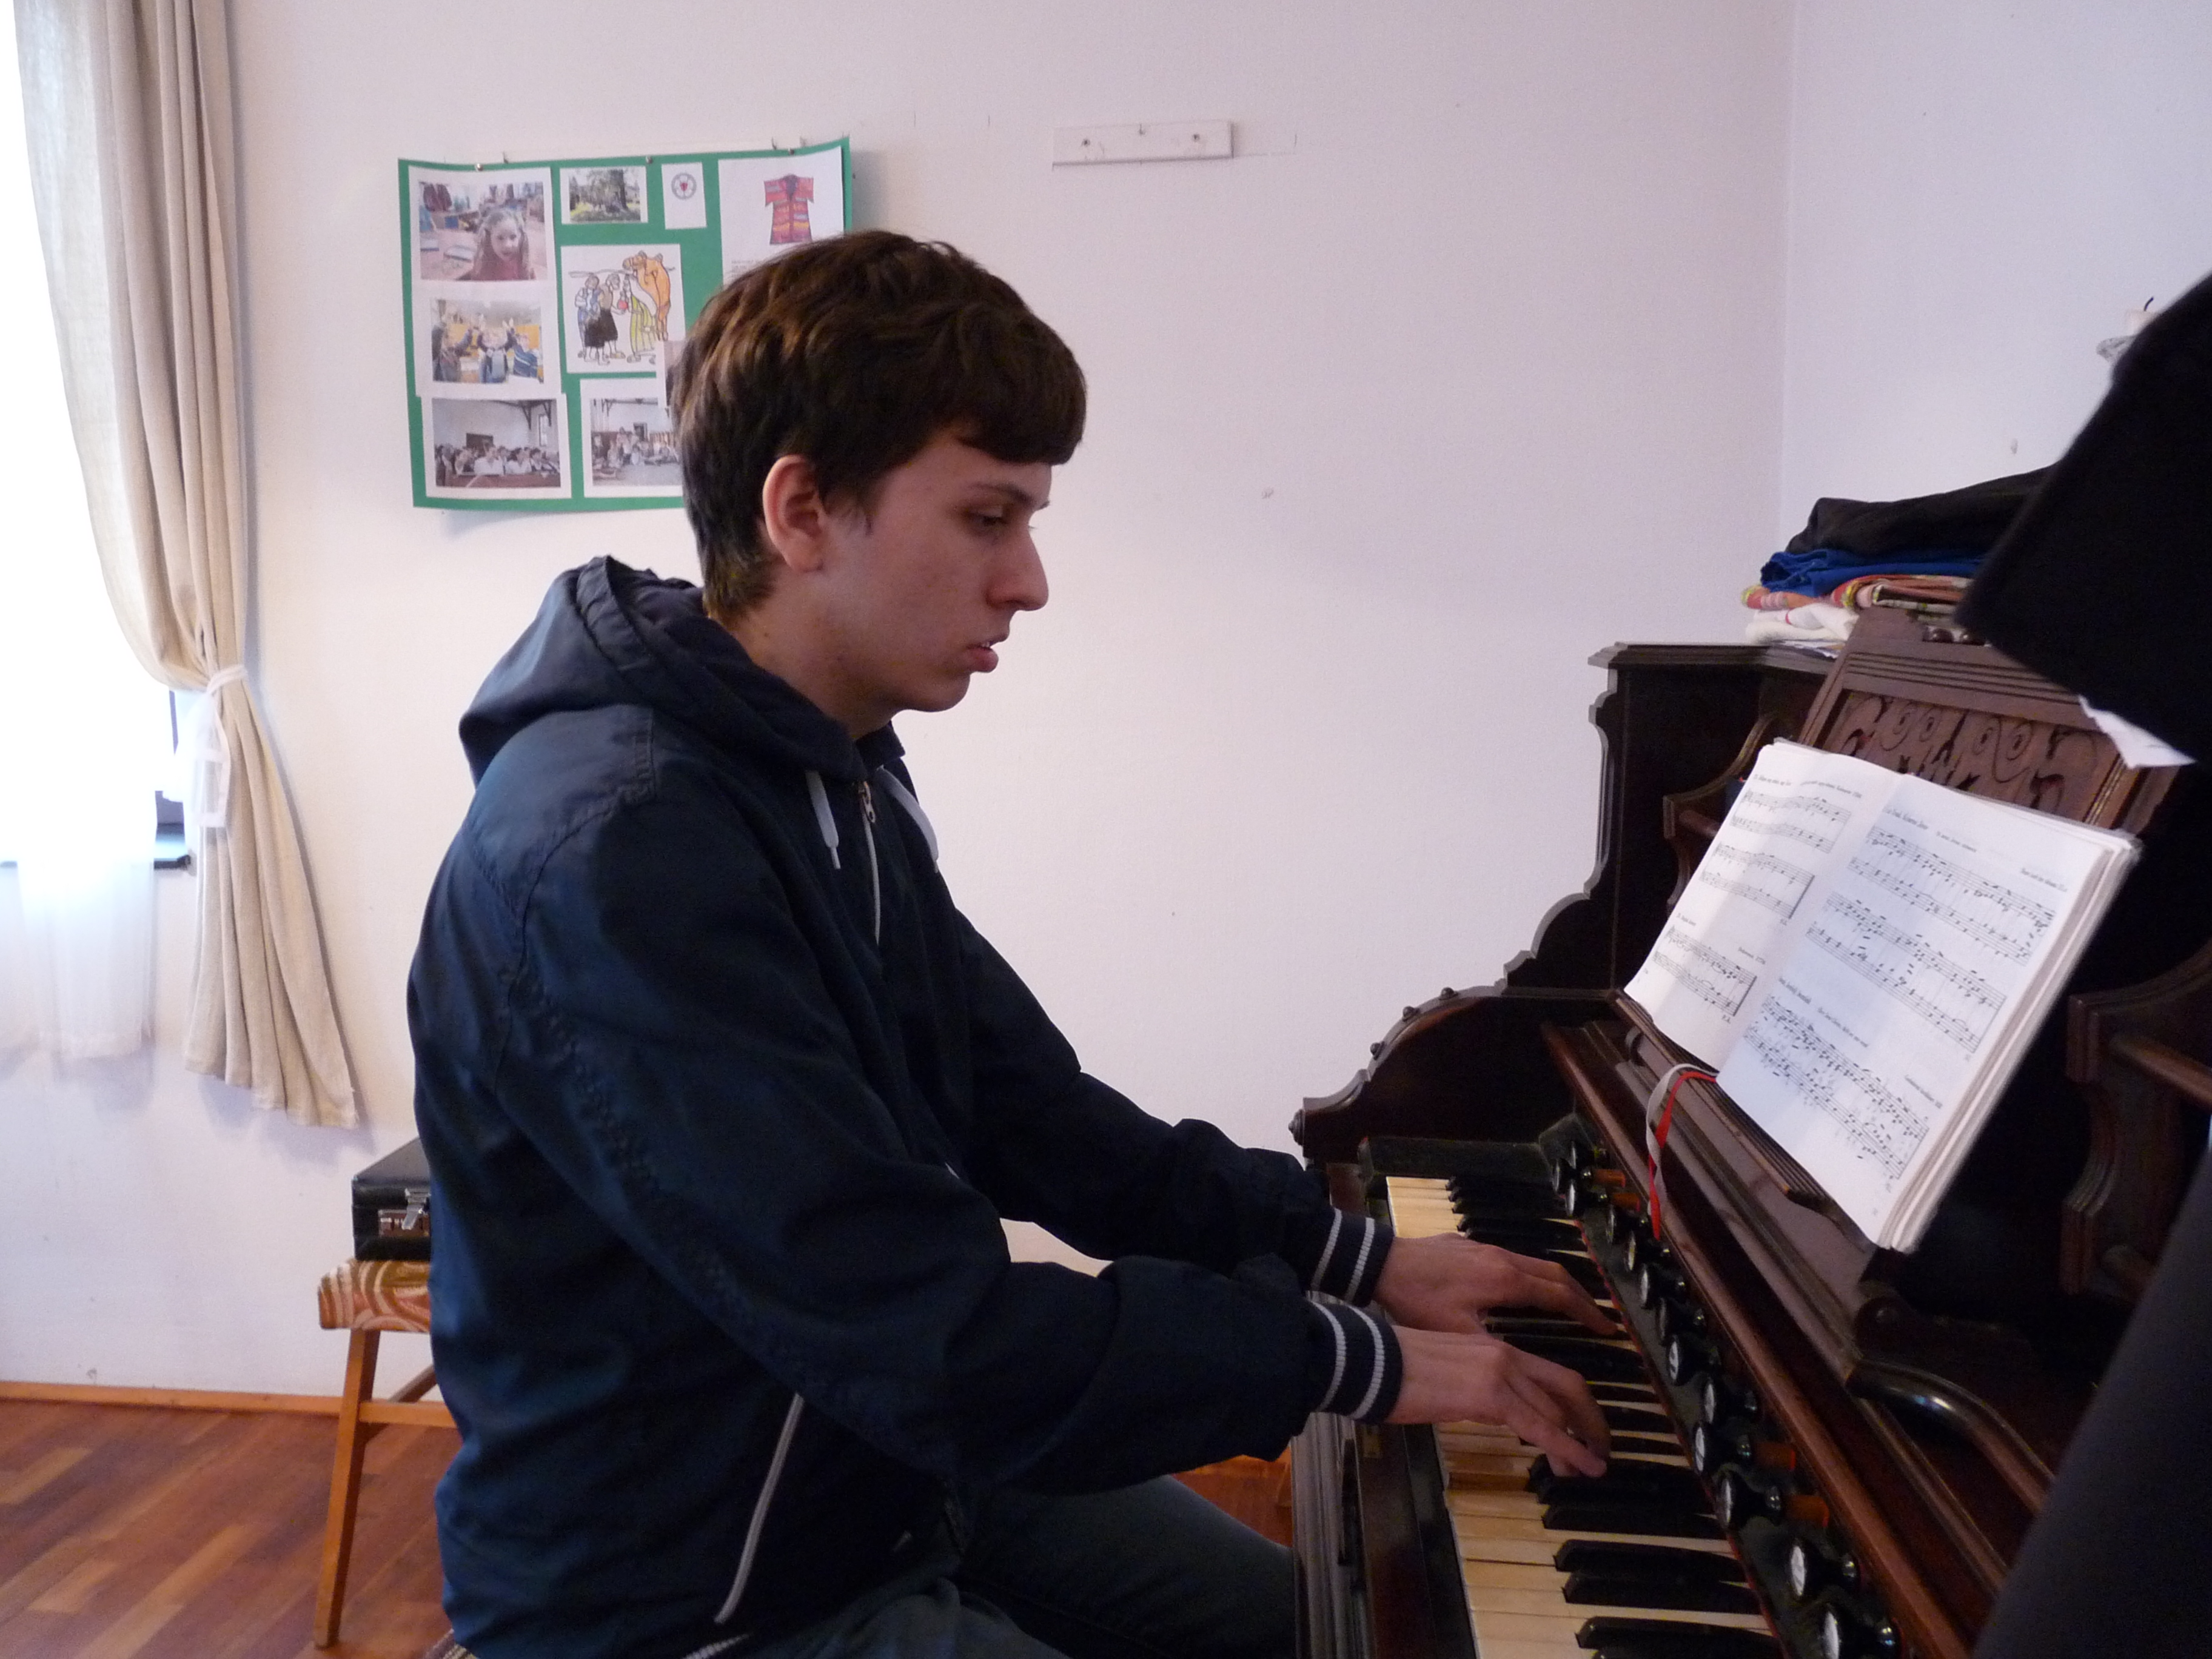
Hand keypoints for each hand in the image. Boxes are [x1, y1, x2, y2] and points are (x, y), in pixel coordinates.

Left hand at [1374, 1232, 1616, 1335]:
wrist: (1381, 1263)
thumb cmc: (1418, 1300)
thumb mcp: (1458, 1333)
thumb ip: (1495, 1351)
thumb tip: (1525, 1374)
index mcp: (1506, 1281)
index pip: (1560, 1296)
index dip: (1587, 1314)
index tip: (1607, 1330)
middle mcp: (1503, 1259)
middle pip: (1556, 1275)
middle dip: (1582, 1297)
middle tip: (1598, 1319)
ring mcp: (1486, 1249)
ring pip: (1535, 1265)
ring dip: (1557, 1285)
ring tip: (1571, 1306)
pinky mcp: (1469, 1246)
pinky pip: (1515, 1260)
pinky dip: (1533, 1277)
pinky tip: (1525, 1291)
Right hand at [1387, 1327, 1609, 1476]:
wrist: (1371, 1361)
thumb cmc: (1393, 1370)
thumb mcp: (1445, 1375)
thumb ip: (1474, 1389)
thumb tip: (1488, 1411)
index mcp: (1493, 1348)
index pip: (1548, 1375)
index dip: (1572, 1405)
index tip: (1583, 1430)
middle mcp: (1504, 1354)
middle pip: (1567, 1385)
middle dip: (1591, 1420)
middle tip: (1602, 1449)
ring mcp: (1499, 1371)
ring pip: (1558, 1407)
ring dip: (1580, 1441)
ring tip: (1591, 1467)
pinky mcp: (1490, 1395)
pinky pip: (1540, 1427)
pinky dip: (1566, 1448)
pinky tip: (1579, 1466)